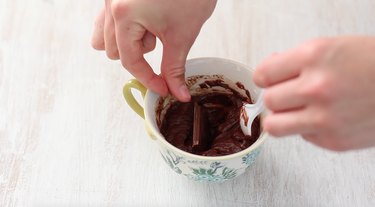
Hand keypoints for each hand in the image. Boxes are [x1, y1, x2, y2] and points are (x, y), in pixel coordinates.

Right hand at [91, 0, 216, 101]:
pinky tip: (144, 21)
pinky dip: (124, 27)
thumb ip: (174, 68)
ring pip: (107, 35)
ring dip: (129, 41)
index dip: (149, 80)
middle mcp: (111, 4)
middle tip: (162, 42)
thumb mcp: (183, 34)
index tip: (164, 88)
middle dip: (139, 55)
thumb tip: (176, 93)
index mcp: (124, 15)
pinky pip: (109, 18)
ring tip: (153, 28)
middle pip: (114, 51)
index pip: (130, 62)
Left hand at [254, 36, 374, 150]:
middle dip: (275, 97)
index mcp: (313, 56)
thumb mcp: (331, 47)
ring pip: (275, 126)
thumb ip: (294, 61)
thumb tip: (267, 73)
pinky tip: (325, 118)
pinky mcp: (333, 140)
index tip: (269, 80)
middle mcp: (317, 87)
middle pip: (268, 101)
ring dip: (281, 119)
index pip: (263, 74)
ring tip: (294, 112)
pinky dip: (307, 129)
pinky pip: (302, 137)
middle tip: (287, 95)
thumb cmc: (369, 63)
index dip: (264, 78)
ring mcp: (325, 117)